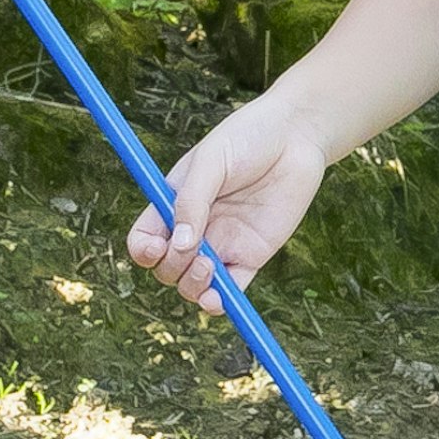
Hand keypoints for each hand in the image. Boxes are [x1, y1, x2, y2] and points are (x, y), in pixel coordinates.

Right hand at [125, 104, 329, 316]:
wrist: (296, 136)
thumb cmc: (248, 137)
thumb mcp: (211, 160)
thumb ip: (192, 201)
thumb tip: (179, 244)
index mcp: (173, 203)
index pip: (145, 239)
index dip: (143, 251)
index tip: (155, 247)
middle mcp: (195, 228)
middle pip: (167, 267)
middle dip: (172, 267)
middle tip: (193, 248)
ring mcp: (223, 244)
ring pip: (194, 284)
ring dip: (192, 286)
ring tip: (209, 265)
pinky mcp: (252, 255)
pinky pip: (231, 290)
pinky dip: (221, 302)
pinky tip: (218, 298)